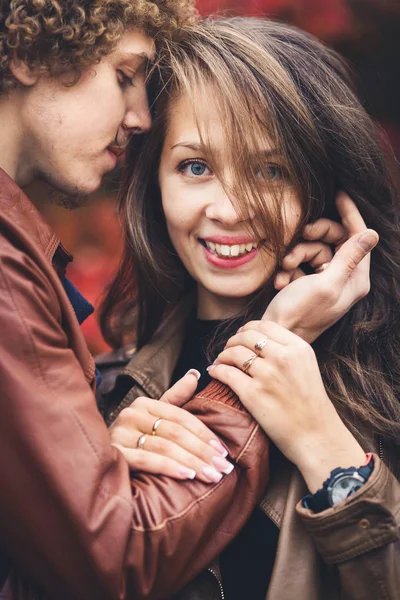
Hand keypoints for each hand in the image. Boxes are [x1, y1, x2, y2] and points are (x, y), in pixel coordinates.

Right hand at [110, 371, 232, 483]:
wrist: (100, 465)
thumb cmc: (136, 443)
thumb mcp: (156, 418)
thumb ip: (176, 398)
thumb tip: (195, 373)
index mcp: (144, 404)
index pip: (182, 417)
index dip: (205, 434)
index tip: (224, 452)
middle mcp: (131, 414)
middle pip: (176, 432)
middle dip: (203, 451)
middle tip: (223, 468)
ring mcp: (121, 433)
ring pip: (165, 446)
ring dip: (192, 462)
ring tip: (211, 476)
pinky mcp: (115, 453)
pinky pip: (147, 460)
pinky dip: (170, 468)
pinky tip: (188, 476)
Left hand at [209, 321, 364, 491]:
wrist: (316, 436)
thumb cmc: (311, 405)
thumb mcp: (306, 367)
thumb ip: (287, 351)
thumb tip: (260, 341)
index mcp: (298, 348)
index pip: (264, 325)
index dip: (247, 329)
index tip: (240, 336)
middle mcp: (283, 357)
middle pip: (247, 336)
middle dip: (232, 340)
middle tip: (227, 349)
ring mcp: (267, 375)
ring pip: (233, 353)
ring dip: (222, 355)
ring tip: (220, 361)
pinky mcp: (253, 394)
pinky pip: (226, 373)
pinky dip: (216, 370)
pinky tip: (215, 372)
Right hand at [268, 193, 378, 342]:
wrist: (276, 335)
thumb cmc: (300, 313)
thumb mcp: (326, 283)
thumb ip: (349, 258)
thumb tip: (372, 234)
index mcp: (355, 280)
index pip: (358, 237)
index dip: (349, 214)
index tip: (339, 194)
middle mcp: (344, 279)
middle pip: (334, 241)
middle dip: (313, 238)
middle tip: (299, 236)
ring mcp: (326, 282)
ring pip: (313, 251)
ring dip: (295, 255)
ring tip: (285, 269)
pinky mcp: (309, 284)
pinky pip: (301, 264)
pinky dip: (289, 269)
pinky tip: (281, 280)